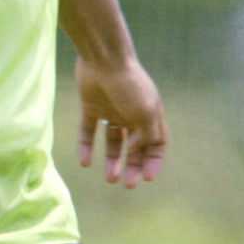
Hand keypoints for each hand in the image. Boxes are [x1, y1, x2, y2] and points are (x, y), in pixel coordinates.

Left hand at [74, 56, 166, 188]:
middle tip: (127, 184)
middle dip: (133, 167)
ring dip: (112, 161)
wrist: (103, 59)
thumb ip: (145, 136)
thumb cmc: (129, 85)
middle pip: (135, 147)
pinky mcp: (91, 107)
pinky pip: (88, 131)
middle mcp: (132, 114)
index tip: (148, 178)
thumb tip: (135, 153)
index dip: (154, 161)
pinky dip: (87, 147)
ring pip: (113, 141)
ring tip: (109, 178)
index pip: (157, 143)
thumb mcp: (145, 113)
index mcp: (150, 114)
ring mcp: (111, 110)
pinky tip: (85, 163)